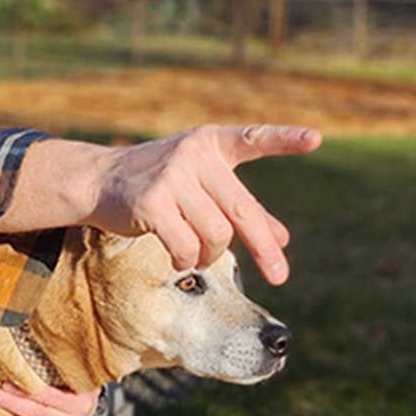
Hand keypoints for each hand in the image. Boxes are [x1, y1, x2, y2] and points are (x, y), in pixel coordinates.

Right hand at [91, 124, 320, 283]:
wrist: (100, 181)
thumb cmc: (158, 183)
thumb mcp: (201, 185)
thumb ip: (241, 207)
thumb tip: (282, 238)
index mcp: (211, 143)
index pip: (252, 138)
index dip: (284, 140)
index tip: (315, 139)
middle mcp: (194, 155)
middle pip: (242, 210)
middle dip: (264, 248)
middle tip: (280, 276)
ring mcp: (172, 177)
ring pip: (215, 234)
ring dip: (209, 256)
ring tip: (196, 255)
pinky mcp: (152, 203)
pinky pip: (186, 246)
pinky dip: (186, 261)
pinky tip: (179, 259)